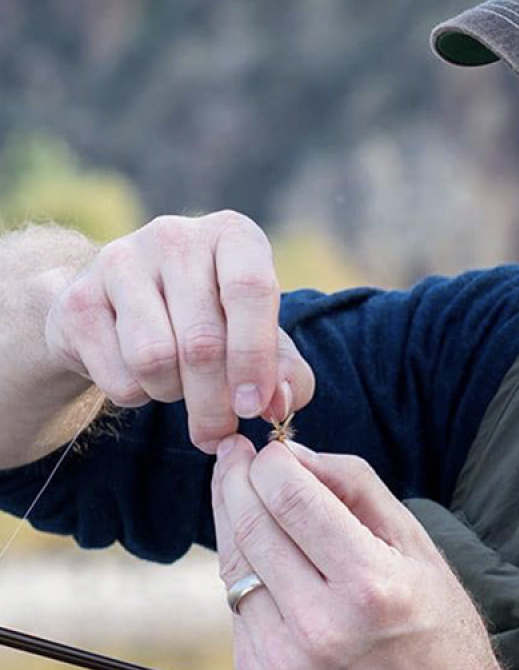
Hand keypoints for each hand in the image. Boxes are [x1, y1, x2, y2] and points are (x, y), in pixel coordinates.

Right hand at [43, 211, 313, 451]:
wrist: (125, 310)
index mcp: (233, 235)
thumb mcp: (262, 339)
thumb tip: (279, 405)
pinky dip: (137, 395)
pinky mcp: (78, 299)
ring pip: (155, 359)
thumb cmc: (215, 322)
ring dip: (173, 394)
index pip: (250, 289)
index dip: (255, 357)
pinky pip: (117, 375)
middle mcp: (175, 236)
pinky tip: (143, 375)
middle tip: (219, 434)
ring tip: (180, 385)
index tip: (254, 408)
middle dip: (215, 403)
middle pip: (201, 340)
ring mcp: (119, 261)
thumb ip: (288, 372)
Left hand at [212, 436, 507, 669]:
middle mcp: (320, 625)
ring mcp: (283, 661)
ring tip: (242, 493)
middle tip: (235, 454)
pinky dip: (246, 574)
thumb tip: (295, 453)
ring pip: (233, 567)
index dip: (272, 462)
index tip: (271, 448)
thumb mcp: (419, 547)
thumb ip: (357, 489)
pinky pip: (238, 608)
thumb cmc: (439, 630)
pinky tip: (266, 558)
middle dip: (237, 480)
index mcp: (370, 585)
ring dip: (233, 522)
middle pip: (251, 527)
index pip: (292, 499)